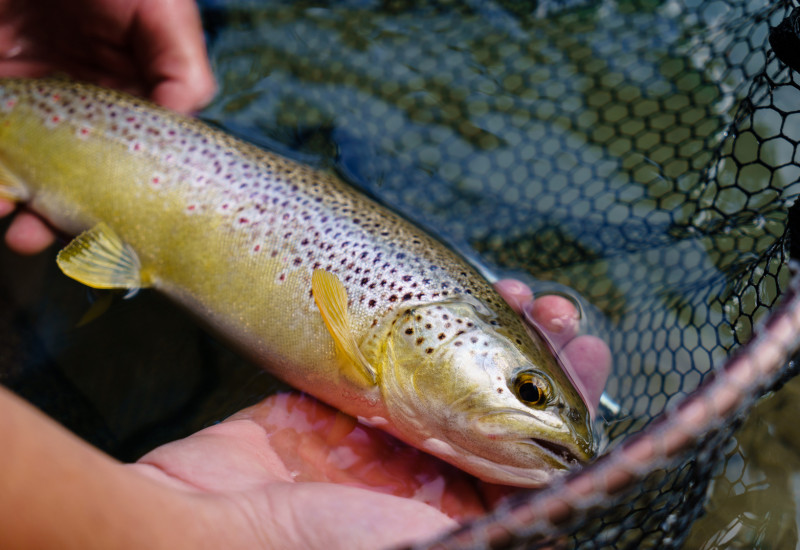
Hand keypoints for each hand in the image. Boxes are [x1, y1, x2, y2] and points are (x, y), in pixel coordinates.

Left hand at [0, 0, 215, 253]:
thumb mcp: (161, 8)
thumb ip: (182, 63)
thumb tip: (183, 118)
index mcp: (136, 88)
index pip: (140, 152)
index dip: (130, 191)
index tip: (118, 224)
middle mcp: (87, 99)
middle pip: (82, 170)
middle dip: (67, 211)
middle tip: (51, 237)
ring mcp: (35, 95)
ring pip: (32, 164)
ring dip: (24, 201)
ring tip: (15, 227)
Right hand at [0, 279, 611, 548]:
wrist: (196, 528)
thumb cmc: (319, 545)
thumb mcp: (433, 541)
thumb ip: (505, 518)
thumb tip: (588, 492)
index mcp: (455, 514)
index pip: (533, 461)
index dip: (568, 406)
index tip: (587, 353)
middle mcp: (422, 478)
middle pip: (496, 408)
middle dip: (528, 355)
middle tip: (552, 310)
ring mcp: (374, 438)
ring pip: (447, 374)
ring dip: (481, 330)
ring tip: (509, 289)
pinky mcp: (327, 404)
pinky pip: (379, 357)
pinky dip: (415, 324)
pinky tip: (443, 291)